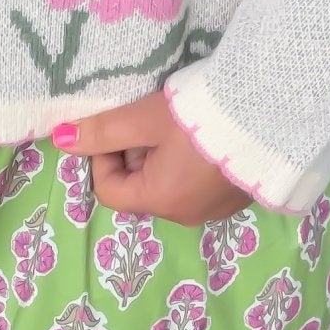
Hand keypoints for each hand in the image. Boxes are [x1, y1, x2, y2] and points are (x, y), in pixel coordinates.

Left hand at [53, 93, 250, 226]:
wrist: (270, 114)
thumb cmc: (199, 117)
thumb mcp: (144, 118)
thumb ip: (102, 130)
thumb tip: (59, 139)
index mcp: (160, 201)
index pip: (109, 190)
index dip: (104, 156)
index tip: (120, 125)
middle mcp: (186, 215)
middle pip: (139, 186)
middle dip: (134, 153)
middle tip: (150, 118)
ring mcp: (214, 209)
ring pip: (168, 183)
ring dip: (162, 155)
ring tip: (178, 121)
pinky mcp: (236, 196)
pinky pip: (197, 183)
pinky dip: (190, 161)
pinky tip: (203, 133)